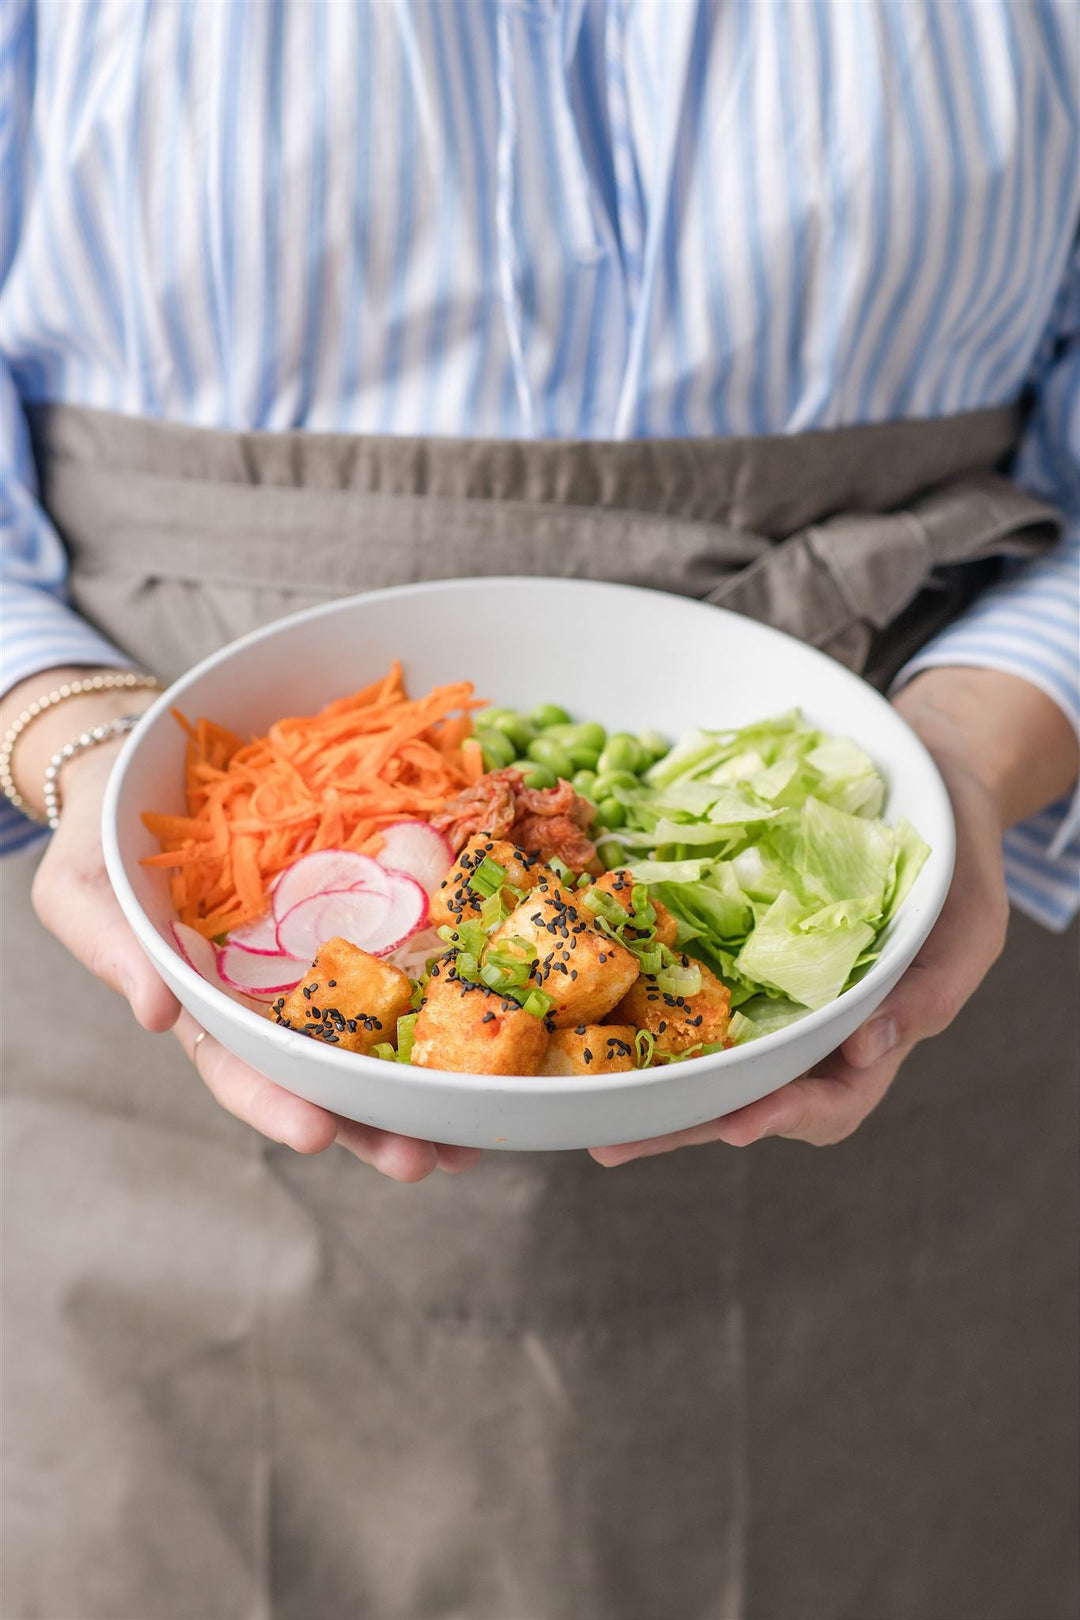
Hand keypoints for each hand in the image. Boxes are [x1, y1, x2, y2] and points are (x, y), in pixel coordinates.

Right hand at [16, 671, 476, 1181]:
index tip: (316, 1135)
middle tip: (421, 1161)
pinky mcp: (363, 911)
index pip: (239, 1068)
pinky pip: (409, 953)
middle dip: (372, 1124)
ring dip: (423, 1086)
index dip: (275, 1104)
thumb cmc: (102, 838)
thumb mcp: (80, 887)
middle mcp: (272, 997)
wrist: (154, 767)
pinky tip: (489, 1028)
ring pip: (377, 1034)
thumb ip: (112, 947)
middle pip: (326, 1074)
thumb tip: (156, 1014)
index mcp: (207, 1006)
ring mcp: (321, 960)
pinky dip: (445, 994)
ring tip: (470, 1132)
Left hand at [590, 667, 1078, 1165]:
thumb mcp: (970, 925)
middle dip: (680, 1123)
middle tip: (616, 1142)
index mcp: (868, 1037)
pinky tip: (589, 1002)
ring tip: (585, 1100)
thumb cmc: (960, 863)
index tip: (737, 1123)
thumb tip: (871, 1045)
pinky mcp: (727, 939)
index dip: (783, 1116)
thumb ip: (931, 991)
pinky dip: (638, 993)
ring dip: (646, 1078)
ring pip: (702, 1047)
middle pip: (744, 1092)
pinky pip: (682, 974)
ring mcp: (763, 986)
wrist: (926, 780)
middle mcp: (807, 1025)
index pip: (830, 1099)